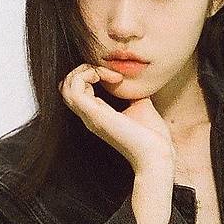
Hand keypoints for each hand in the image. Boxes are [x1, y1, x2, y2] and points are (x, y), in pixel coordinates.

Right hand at [59, 62, 174, 172]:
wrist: (157, 154)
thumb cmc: (153, 136)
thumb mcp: (140, 105)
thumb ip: (131, 92)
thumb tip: (131, 77)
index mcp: (98, 115)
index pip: (77, 90)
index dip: (90, 74)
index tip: (117, 76)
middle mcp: (90, 116)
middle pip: (66, 87)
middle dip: (83, 70)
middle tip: (110, 73)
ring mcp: (90, 116)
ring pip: (65, 86)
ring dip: (84, 71)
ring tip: (108, 74)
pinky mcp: (95, 115)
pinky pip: (74, 89)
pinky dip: (87, 75)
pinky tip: (111, 78)